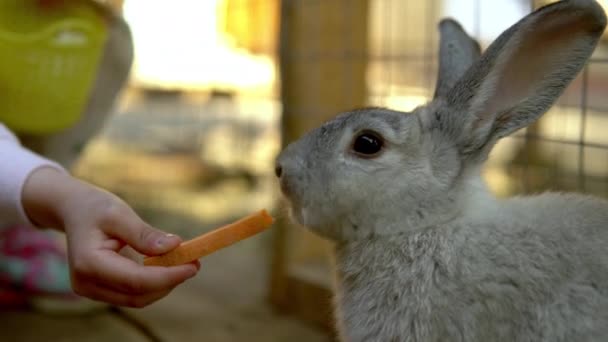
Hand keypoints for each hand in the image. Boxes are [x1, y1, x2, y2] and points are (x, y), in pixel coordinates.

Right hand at [22, 167, 198, 306]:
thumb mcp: (119, 213)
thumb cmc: (95, 207)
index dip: (168, 276)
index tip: (194, 265)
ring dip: (164, 284)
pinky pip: (133, 293)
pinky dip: (153, 282)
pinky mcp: (101, 289)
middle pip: (138, 295)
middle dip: (169, 281)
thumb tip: (175, 247)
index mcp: (89, 264)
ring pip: (137, 298)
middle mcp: (87, 283)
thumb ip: (144, 234)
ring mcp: (92, 290)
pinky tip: (167, 265)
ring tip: (184, 261)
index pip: (136, 281)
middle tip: (194, 262)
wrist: (73, 210)